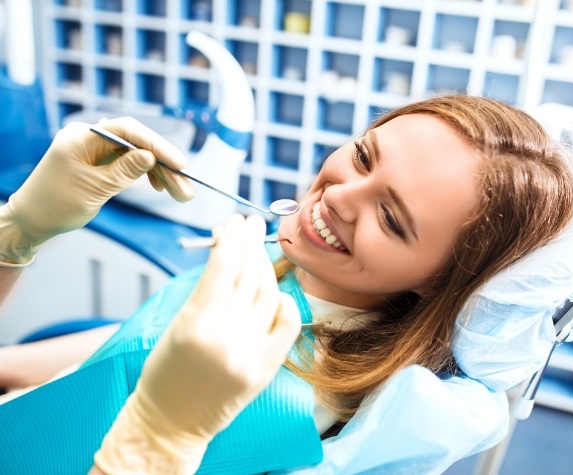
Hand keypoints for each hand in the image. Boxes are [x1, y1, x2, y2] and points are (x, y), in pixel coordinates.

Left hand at [0, 117, 194, 265]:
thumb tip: (151, 156)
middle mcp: (89, 138)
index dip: (156, 144)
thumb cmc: (56, 205)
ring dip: (160, 173)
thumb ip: (124, 171)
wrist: (32, 221)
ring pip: (137, 155)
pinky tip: (161, 187)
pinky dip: (146, 175)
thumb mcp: (94, 189)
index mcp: (81, 137)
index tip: (179, 163)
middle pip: (136, 144)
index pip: (126, 131)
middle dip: (164, 166)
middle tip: (186, 188)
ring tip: (181, 193)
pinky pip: (129, 163)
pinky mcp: (101, 162)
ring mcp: (95, 149)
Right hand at [94, 214, 300, 473]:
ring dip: (264, 266)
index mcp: (195, 323)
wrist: (172, 421)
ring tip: (258, 248)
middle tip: (251, 222)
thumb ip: (206, 290)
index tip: (234, 221)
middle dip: (250, 243)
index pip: (223, 268)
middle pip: (247, 276)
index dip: (231, 239)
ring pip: (267, 294)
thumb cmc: (165, 370)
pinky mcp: (265, 368)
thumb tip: (230, 253)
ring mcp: (250, 353)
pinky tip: (276, 290)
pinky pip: (287, 325)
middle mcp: (226, 337)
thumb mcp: (176, 323)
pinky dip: (285, 302)